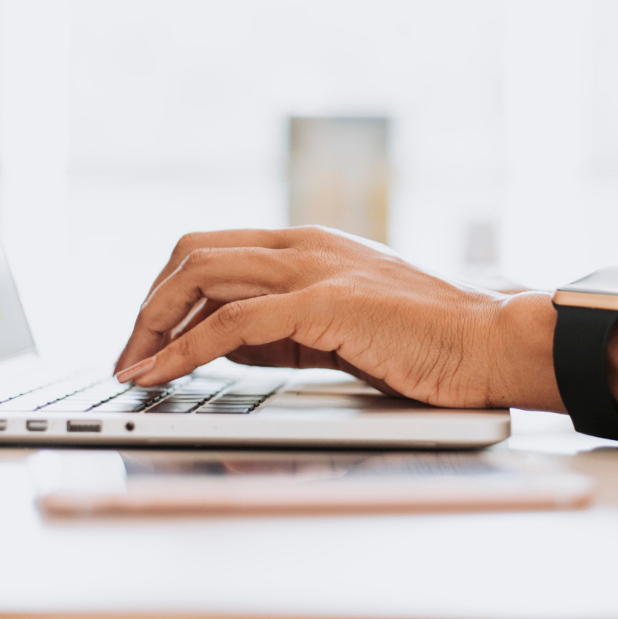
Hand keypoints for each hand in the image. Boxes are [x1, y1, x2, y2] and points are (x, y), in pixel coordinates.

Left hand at [112, 226, 561, 409]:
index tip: (144, 339)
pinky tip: (163, 375)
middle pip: (191, 253)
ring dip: (153, 326)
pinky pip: (231, 323)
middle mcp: (303, 244)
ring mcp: (314, 268)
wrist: (489, 342)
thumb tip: (222, 343)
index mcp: (307, 243)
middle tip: (128, 357)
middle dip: (147, 307)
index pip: (210, 249)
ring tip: (133, 370)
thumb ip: (282, 327)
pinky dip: (184, 351)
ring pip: (200, 276)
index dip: (165, 292)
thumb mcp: (340, 325)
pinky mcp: (324, 304)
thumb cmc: (426, 341)